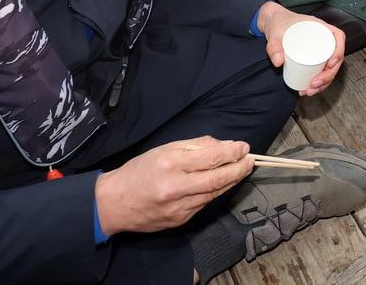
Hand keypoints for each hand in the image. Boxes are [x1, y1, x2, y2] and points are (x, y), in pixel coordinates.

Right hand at [94, 136, 252, 235]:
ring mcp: (179, 207)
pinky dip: (216, 192)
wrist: (114, 203)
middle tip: (251, 160)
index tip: (243, 147)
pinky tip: (222, 183)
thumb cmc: (139, 171)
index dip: (231, 152)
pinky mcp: (180, 220)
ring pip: (214, 193)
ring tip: (242, 169)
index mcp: (171, 163)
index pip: (211, 158)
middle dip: (239, 168)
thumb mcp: (163, 149)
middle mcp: (176, 187)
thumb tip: (221, 145)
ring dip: (232, 180)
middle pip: (217, 178)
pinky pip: (204, 204)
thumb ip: (193, 146)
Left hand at [257, 2, 344, 95]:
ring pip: (329, 67)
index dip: (338, 51)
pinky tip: (309, 89)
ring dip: (324, 82)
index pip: (338, 36)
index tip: (330, 64)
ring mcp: (319, 49)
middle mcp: (323, 38)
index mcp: (319, 27)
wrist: (273, 23)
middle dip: (328, 75)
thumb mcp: (274, 33)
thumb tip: (278, 62)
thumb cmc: (278, 23)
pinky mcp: (314, 58)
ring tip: (310, 90)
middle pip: (335, 57)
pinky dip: (318, 83)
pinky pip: (321, 70)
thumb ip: (274, 46)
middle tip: (314, 84)